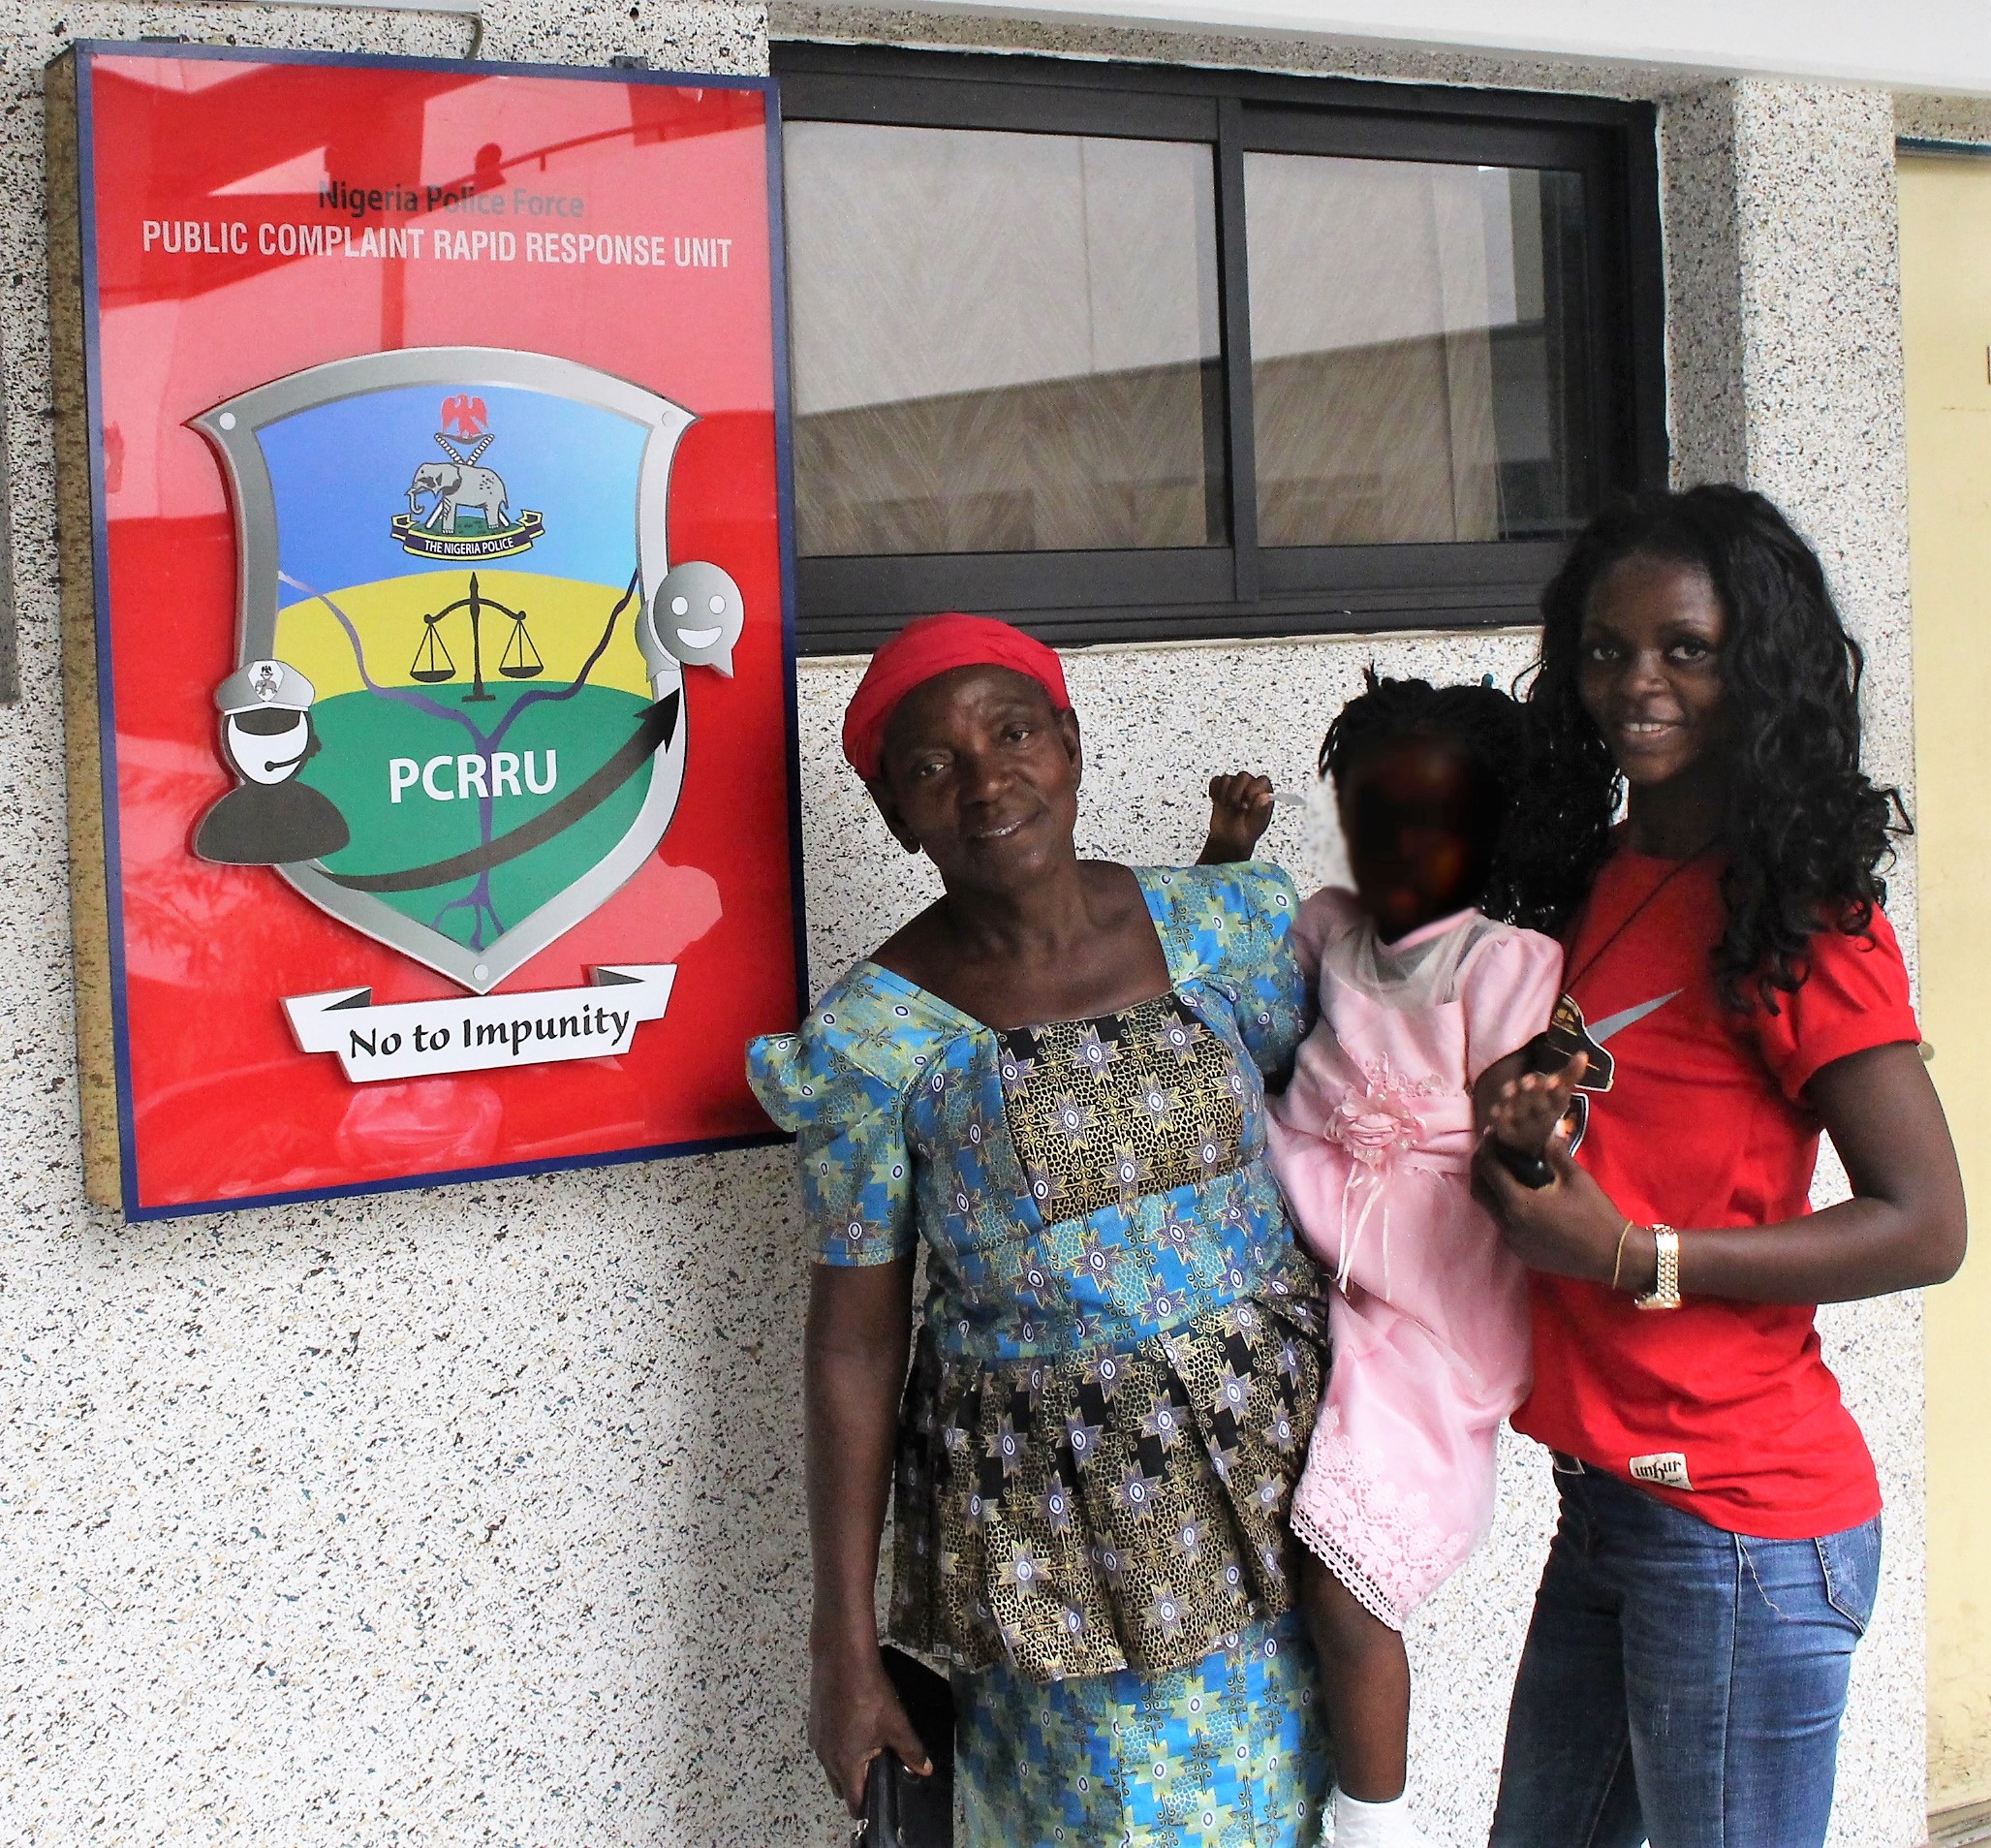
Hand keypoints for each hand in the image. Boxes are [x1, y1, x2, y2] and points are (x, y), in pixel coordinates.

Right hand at [808, 1639, 932, 1816]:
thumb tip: (925, 1770)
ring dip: (846, 1764)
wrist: (841, 1657)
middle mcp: (826, 1757)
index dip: (868, 1806)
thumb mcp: (896, 1723)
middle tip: (879, 1771)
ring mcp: (817, 1739)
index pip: (853, 1802)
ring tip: (868, 1747)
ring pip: (831, 1765)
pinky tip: (853, 1725)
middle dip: (858, 1786)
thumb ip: (911, 1751)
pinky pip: (826, 1745)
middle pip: (840, 1786)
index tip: (882, 1800)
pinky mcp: (813, 1722)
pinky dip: (838, 1745)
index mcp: (846, 1764)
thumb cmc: (869, 1693)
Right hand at [1201, 772, 1274, 863]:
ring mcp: (1235, 786)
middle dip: (1236, 793)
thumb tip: (1264, 797)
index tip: (1247, 802)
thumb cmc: (1244, 833)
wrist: (1227, 840)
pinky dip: (1214, 792)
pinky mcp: (1220, 788)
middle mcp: (1250, 788)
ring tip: (1227, 807)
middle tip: (1235, 807)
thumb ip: (1260, 812)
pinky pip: (1215, 781)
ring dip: (1224, 794)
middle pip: (1243, 776)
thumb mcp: (1254, 826)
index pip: (1262, 781)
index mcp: (1263, 795)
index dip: (1254, 790)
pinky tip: (1218, 802)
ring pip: (1227, 778)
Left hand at [1473, 1126, 1634, 1285]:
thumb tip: (1543, 1132)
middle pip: (1479, 1191)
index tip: (1492, 1133)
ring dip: (1491, 1188)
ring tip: (1503, 1169)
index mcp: (1519, 1205)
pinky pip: (1503, 1226)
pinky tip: (1519, 1196)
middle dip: (1480, 1167)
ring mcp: (1513, 1243)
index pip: (1489, 1170)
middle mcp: (1509, 1226)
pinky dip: (1503, 1208)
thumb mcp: (1577, 1177)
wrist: (1614, 1256)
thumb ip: (1555, 1152)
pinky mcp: (1522, 1254)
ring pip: (1489, 1210)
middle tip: (1490, 1149)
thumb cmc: (1597, 1215)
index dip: (1487, 1148)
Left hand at [1484, 1052, 1587, 1156]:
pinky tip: (1496, 1109)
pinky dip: (1501, 1118)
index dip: (1557, 1092)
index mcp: (1557, 1108)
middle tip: (1529, 1080)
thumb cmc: (1545, 1107)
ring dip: (1516, 1102)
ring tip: (1509, 1088)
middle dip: (1535, 1094)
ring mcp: (1525, 1128)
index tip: (1554, 1080)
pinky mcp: (1508, 1134)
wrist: (1529, 1141)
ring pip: (1521, 1114)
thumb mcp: (1559, 1092)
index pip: (1560, 1100)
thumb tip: (1583, 1053)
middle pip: (1540, 1108)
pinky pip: (1503, 1126)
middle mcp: (1543, 1120)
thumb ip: (1570, 1074)